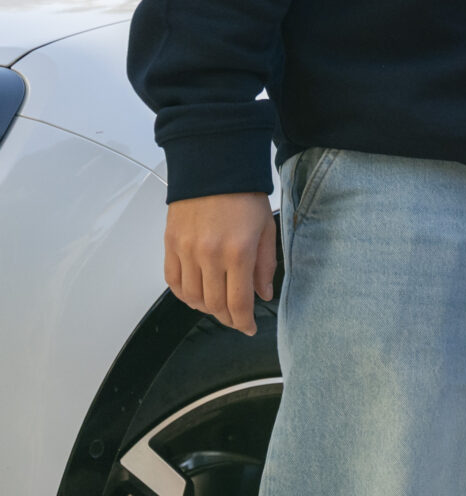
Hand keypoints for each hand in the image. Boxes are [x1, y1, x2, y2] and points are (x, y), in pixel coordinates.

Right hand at [165, 193, 276, 335]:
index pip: (238, 302)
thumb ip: (265, 265)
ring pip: (192, 297)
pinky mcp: (170, 246)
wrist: (213, 168)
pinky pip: (173, 281)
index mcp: (238, 252)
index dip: (243, 322)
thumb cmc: (244, 195)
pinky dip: (184, 295)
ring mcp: (186, 252)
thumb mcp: (266, 228)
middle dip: (227, 318)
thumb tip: (263, 294)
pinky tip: (195, 296)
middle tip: (236, 319)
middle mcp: (209, 256)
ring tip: (218, 308)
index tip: (249, 328)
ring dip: (206, 309)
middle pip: (214, 305)